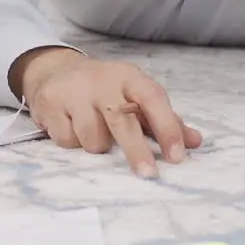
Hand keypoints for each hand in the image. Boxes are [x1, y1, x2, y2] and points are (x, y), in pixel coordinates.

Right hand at [12, 48, 201, 177]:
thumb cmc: (105, 90)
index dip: (167, 127)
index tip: (178, 156)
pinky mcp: (50, 103)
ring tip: (94, 129)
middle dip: (136, 150)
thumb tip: (194, 142)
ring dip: (98, 145)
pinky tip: (72, 126)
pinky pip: (68, 141)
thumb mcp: (135, 96)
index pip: (153, 99)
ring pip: (94, 138)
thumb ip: (164, 119)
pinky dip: (73, 142)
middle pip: (122, 120)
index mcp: (129, 77)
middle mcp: (102, 81)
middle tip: (149, 174)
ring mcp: (73, 92)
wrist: (55, 70)